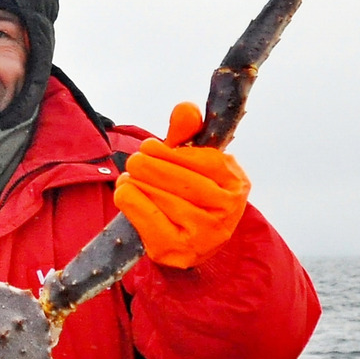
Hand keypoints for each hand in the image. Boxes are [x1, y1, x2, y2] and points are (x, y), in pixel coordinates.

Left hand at [113, 102, 250, 268]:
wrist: (190, 246)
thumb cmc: (190, 197)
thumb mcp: (193, 163)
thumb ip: (188, 134)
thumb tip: (185, 108)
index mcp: (235, 182)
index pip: (204, 161)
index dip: (172, 153)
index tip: (150, 147)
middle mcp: (227, 210)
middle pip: (182, 180)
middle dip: (151, 166)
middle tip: (135, 161)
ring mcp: (205, 233)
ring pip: (162, 197)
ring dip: (137, 183)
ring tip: (127, 177)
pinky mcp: (180, 250)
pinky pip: (149, 218)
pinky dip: (131, 201)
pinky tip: (124, 193)